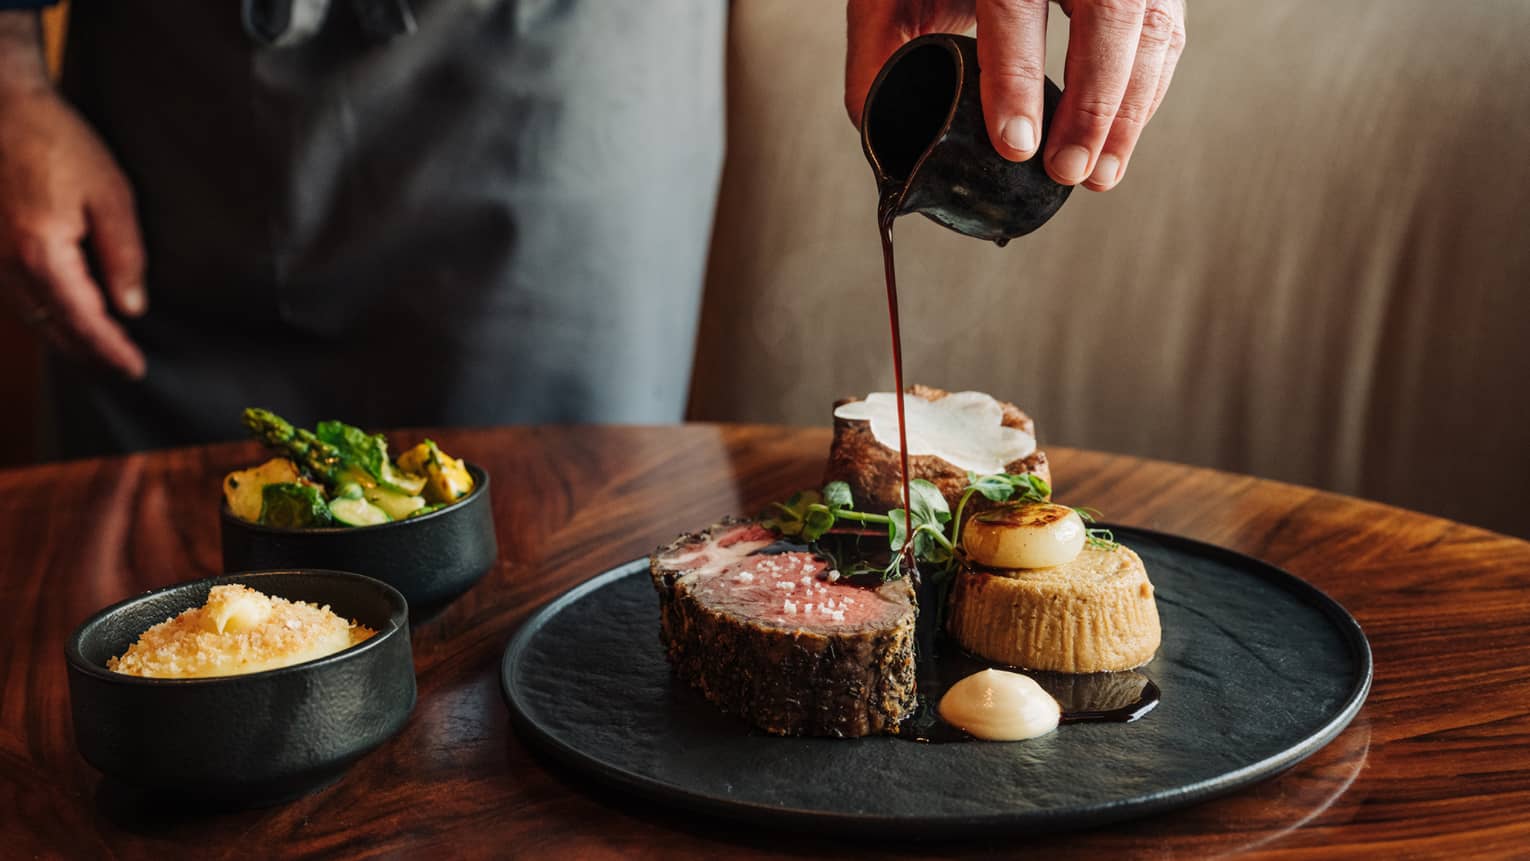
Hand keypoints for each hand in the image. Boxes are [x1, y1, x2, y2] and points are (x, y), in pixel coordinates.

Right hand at [0, 89, 146, 377]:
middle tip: (124, 370)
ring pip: (32, 315)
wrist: (0, 106)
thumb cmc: (58, 142)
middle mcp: (9, 263)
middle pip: (52, 328)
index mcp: (42, 254)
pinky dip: (46, 314)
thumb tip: (133, 308)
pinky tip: (68, 316)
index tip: (136, 370)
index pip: (83, 321)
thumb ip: (123, 254)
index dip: (110, 350)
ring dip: (67, 338)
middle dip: (89, 354)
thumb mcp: (110, 193)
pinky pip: (18, 295)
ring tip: (102, 352)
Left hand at [846, 0, 1185, 190]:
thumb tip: (880, 127)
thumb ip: (881, 46)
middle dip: (1092, 103)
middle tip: (1066, 171)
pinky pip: (1166, 29)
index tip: (1016, 144)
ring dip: (1130, 108)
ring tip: (1099, 175)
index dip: (1015, 77)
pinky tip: (1122, 136)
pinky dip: (1148, 88)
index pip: (1013, 3)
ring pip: (1150, 24)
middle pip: (1105, 12)